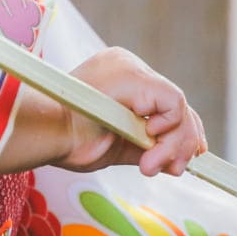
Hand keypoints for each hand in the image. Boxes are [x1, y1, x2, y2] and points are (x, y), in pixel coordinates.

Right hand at [61, 47, 205, 176]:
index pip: (163, 101)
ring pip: (177, 107)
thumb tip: (177, 162)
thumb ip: (146, 147)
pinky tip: (148, 138)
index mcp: (119, 77)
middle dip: (182, 140)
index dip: (180, 129)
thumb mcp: (117, 145)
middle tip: (176, 169)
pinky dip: (169, 128)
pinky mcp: (138, 77)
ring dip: (173, 144)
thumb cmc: (69, 141)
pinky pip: (175, 102)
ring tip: (150, 166)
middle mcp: (128, 65)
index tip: (186, 158)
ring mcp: (132, 67)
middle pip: (174, 103)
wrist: (50, 135)